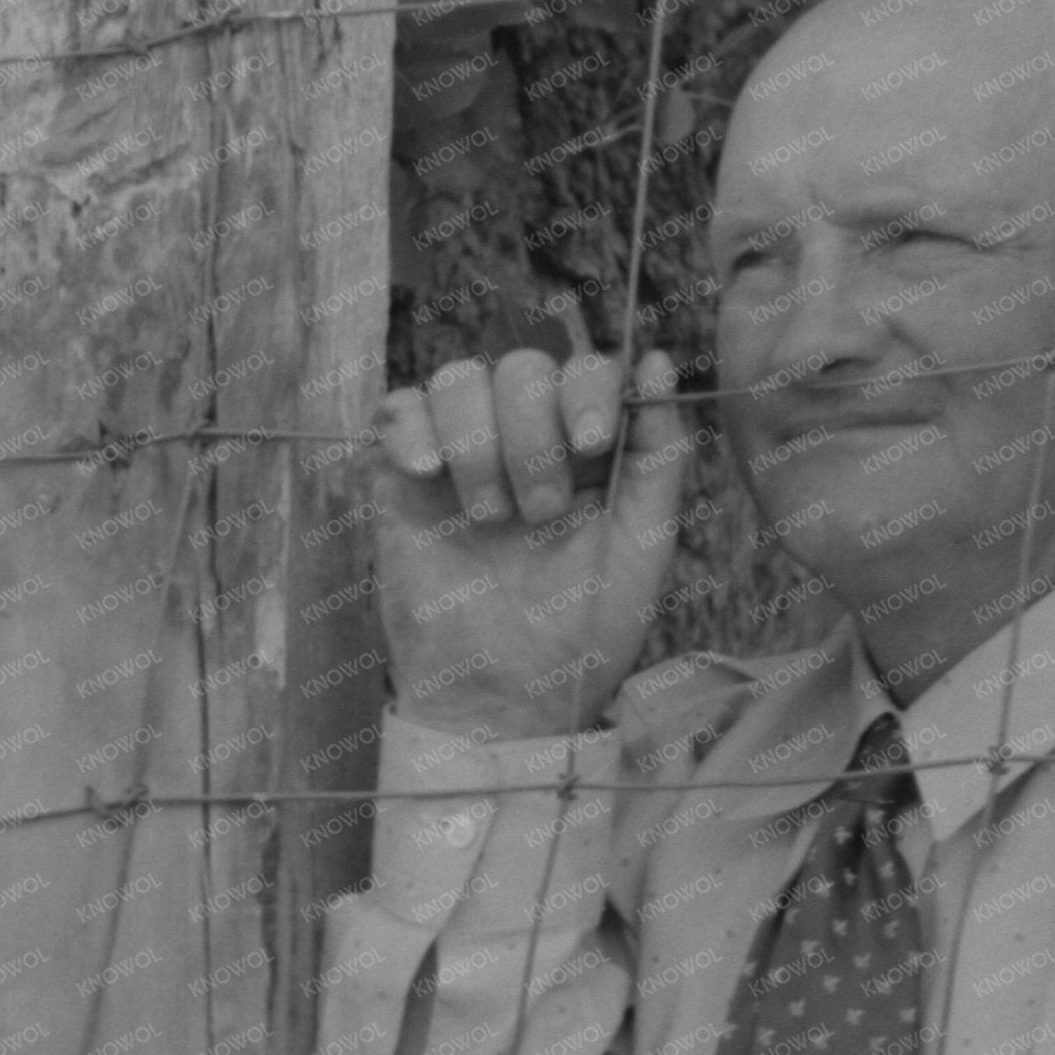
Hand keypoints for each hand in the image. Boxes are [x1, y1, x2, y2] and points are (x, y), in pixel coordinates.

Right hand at [373, 346, 690, 740]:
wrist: (500, 697)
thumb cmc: (579, 633)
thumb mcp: (642, 543)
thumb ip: (657, 452)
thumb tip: (657, 358)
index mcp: (585, 449)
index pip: (584, 369)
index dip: (586, 389)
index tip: (591, 443)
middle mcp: (523, 440)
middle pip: (521, 367)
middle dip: (532, 435)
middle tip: (537, 513)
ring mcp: (460, 456)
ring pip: (458, 380)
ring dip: (477, 442)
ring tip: (486, 517)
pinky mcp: (402, 479)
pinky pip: (397, 410)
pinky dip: (411, 429)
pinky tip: (427, 475)